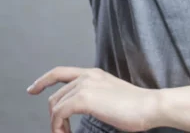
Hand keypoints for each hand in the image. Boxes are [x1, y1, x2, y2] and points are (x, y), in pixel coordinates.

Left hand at [26, 66, 159, 132]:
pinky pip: (59, 113)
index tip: (33, 89)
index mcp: (94, 73)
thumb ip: (95, 95)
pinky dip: (58, 126)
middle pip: (55, 95)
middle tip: (61, 131)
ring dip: (56, 124)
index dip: (43, 80)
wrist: (149, 105)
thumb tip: (80, 106)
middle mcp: (88, 75)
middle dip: (53, 115)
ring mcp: (86, 85)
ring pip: (56, 105)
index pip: (60, 72)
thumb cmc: (135, 106)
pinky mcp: (85, 98)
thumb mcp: (110, 95)